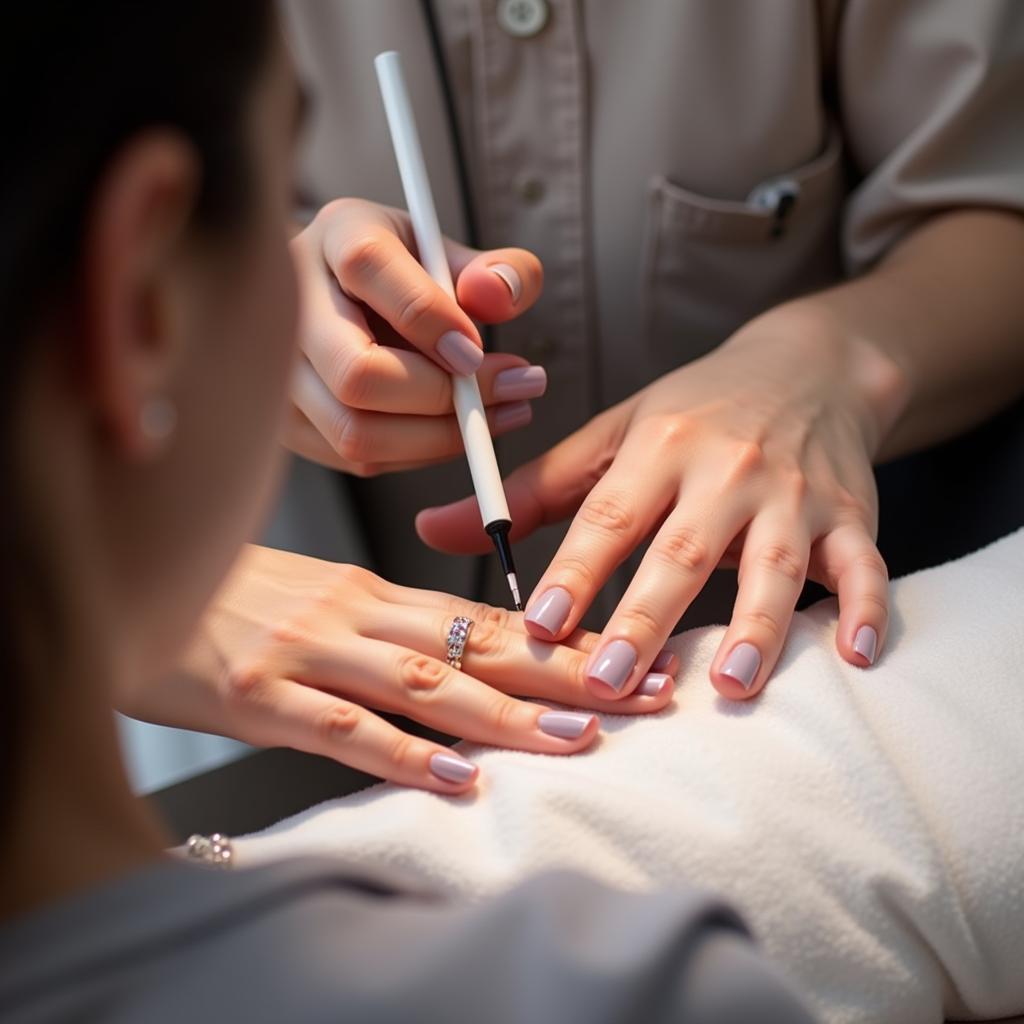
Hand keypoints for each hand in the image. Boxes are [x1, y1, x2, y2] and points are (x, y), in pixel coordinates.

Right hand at [119, 546, 675, 793]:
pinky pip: (342, 727)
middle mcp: (355, 614)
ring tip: (579, 738)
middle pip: (478, 645)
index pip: (484, 616)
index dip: (560, 640)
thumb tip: (455, 651)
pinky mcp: (258, 693)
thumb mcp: (317, 596)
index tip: (627, 656)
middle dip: (566, 674)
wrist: (134, 572)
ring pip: (425, 682)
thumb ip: (385, 624)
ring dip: (507, 713)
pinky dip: (403, 754)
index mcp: (373, 592)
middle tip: (643, 694)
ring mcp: (309, 651)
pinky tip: (456, 778)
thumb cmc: (226, 595)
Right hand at [287, 198, 544, 475]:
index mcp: (336, 236)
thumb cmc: (406, 274)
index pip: (366, 268)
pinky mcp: (289, 423)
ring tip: (503, 413)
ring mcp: (280, 370)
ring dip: (441, 437)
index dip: (430, 318)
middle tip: (512, 391)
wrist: (344, 301)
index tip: (478, 352)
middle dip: (443, 397)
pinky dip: (421, 452)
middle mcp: (292, 302)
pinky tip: (458, 429)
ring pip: (357, 430)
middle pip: (356, 373)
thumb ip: (497, 269)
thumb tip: (498, 296)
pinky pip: (361, 458)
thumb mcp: (457, 253)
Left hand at [418, 304, 899, 700]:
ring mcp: (793, 495)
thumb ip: (528, 491)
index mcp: (657, 448)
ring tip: (734, 685)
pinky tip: (856, 656)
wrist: (806, 366)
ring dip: (759, 624)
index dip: (575, 569)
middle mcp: (724, 470)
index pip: (608, 515)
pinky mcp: (851, 514)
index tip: (540, 624)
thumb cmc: (694, 410)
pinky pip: (864, 562)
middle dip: (646, 616)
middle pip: (683, 550)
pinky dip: (867, 607)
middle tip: (610, 681)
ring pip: (776, 562)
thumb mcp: (611, 437)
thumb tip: (431, 530)